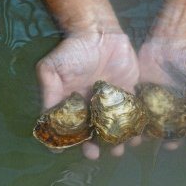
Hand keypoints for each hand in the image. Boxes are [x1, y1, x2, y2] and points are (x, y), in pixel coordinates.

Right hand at [36, 32, 138, 158]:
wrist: (97, 31)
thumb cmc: (71, 51)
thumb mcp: (51, 71)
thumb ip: (48, 95)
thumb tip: (43, 124)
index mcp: (75, 106)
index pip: (79, 132)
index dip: (83, 144)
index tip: (89, 153)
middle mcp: (93, 107)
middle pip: (100, 133)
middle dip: (106, 145)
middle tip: (112, 154)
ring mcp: (112, 100)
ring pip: (119, 126)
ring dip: (124, 138)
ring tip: (128, 145)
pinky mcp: (130, 92)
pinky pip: (136, 111)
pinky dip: (139, 123)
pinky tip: (142, 132)